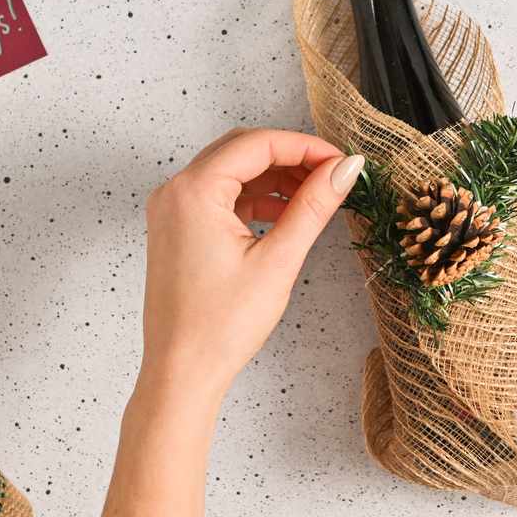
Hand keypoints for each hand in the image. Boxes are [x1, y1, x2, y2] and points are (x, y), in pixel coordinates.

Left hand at [138, 128, 363, 404]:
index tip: (340, 159)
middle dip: (290, 157)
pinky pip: (220, 197)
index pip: (257, 144)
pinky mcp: (177, 229)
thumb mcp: (278, 261)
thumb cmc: (219, 327)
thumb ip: (313, 207)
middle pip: (242, 150)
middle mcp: (175, 193)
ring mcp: (172, 211)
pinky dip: (253, 198)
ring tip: (314, 195)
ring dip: (273, 178)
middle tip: (332, 173)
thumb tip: (344, 170)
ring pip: (231, 172)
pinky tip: (284, 214)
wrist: (182, 372)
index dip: (305, 146)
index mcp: (193, 192)